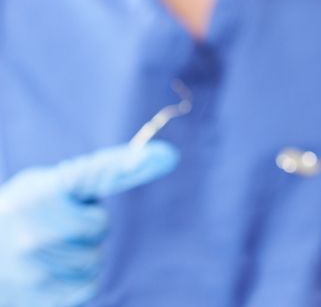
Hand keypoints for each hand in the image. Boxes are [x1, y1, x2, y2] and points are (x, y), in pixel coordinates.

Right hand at [0, 141, 178, 306]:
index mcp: (39, 193)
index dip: (130, 164)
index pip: (92, 173)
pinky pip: (87, 286)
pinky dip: (75, 280)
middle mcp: (34, 230)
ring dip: (80, 255)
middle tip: (54, 227)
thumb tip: (168, 156)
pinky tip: (49, 271)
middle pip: (98, 227)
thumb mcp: (50, 185)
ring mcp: (35, 268)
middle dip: (84, 227)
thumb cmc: (24, 214)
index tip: (168, 155)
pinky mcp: (42, 298)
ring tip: (48, 251)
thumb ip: (103, 170)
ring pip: (94, 259)